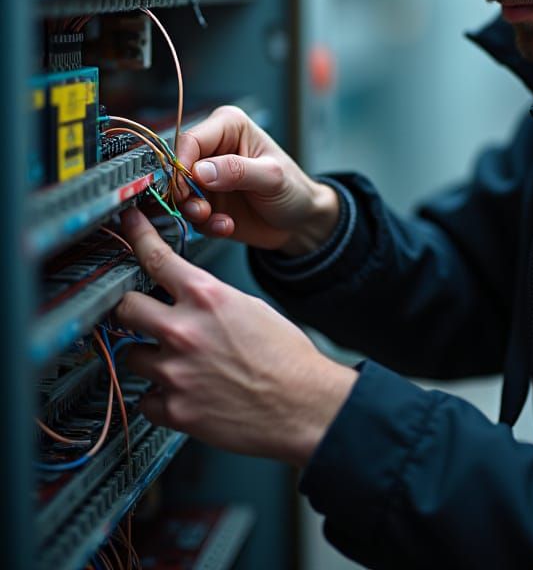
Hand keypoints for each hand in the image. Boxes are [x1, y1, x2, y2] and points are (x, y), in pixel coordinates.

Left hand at [116, 207, 356, 465]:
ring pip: (132, 356)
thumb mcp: (252, 308)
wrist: (303, 404)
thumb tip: (187, 298)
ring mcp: (174, 372)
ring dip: (151, 358)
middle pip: (124, 308)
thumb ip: (212, 300)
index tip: (127, 227)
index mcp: (208, 297)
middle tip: (144, 317)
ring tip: (182, 365)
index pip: (157, 258)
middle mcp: (184, 330)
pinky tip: (188, 394)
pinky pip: (146, 398)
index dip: (136, 238)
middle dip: (131, 311)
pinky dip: (162, 397)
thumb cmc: (286, 357)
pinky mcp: (173, 409)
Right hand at [174, 104, 338, 253]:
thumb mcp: (271, 177)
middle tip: (202, 210)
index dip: (182, 165)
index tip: (185, 189)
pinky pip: (190, 215)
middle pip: (177, 167)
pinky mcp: (205, 202)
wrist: (301, 221)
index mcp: (229, 127)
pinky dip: (205, 225)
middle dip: (185, 193)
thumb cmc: (293, 188)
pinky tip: (226, 226)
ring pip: (178, 194)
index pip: (190, 140)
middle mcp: (213, 148)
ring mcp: (207, 177)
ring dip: (194, 212)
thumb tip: (200, 171)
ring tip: (216, 219)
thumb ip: (237, 171)